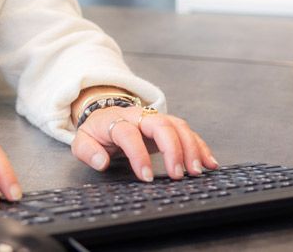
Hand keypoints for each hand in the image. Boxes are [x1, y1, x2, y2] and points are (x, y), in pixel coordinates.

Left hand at [71, 106, 217, 181]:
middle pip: (160, 125)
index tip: (146, 177)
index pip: (128, 134)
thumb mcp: (83, 140)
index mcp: (116, 120)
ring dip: (190, 148)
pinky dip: (200, 146)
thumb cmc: (97, 131)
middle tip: (178, 175)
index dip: (138, 155)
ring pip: (178, 126)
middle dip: (172, 149)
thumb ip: (88, 152)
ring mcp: (155, 118)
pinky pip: (188, 132)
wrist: (105, 114)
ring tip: (196, 171)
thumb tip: (101, 162)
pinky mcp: (168, 125)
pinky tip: (209, 162)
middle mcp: (139, 116)